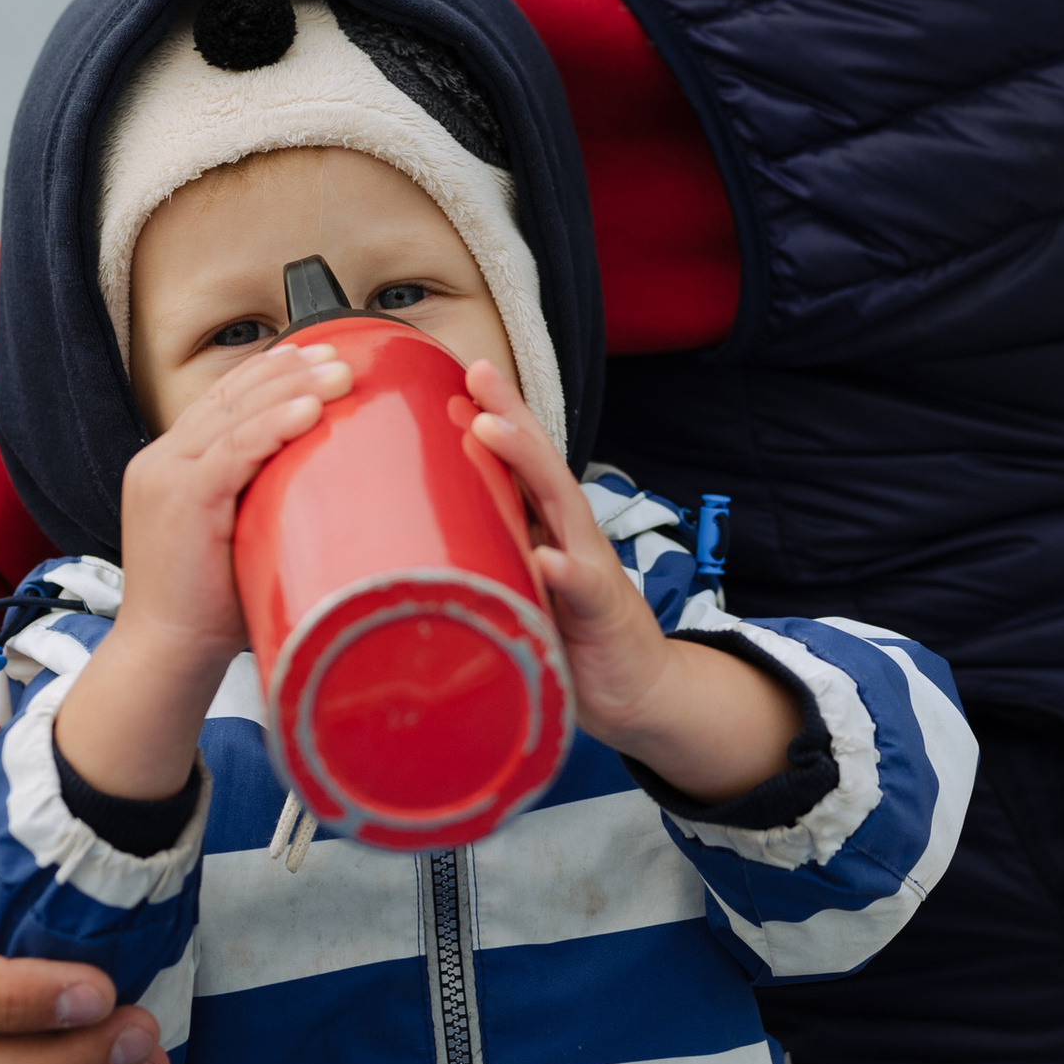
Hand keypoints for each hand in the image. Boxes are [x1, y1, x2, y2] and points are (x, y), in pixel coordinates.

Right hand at [54, 339, 350, 802]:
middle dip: (290, 370)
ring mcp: (166, 476)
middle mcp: (163, 460)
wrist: (168, 653)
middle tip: (342, 355)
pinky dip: (273, 426)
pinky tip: (309, 411)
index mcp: (172, 465)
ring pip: (235, 414)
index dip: (271, 372)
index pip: (224, 401)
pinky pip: (232, 450)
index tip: (317, 356)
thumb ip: (268, 504)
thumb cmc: (213, 606)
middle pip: (231, 396)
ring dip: (292, 388)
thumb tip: (338, 492)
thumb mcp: (241, 539)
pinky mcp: (179, 499)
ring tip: (339, 374)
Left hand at [462, 361, 799, 800]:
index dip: (495, 414)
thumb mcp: (524, 586)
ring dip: (527, 464)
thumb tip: (426, 533)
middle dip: (511, 414)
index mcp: (549, 526)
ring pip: (560, 507)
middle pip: (541, 464)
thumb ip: (494, 554)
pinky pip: (583, 588)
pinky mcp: (602, 613)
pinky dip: (566, 570)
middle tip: (478, 373)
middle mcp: (572, 534)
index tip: (458, 372)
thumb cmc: (572, 633)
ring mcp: (590, 568)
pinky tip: (547, 557)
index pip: (521, 462)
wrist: (637, 690)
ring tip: (491, 429)